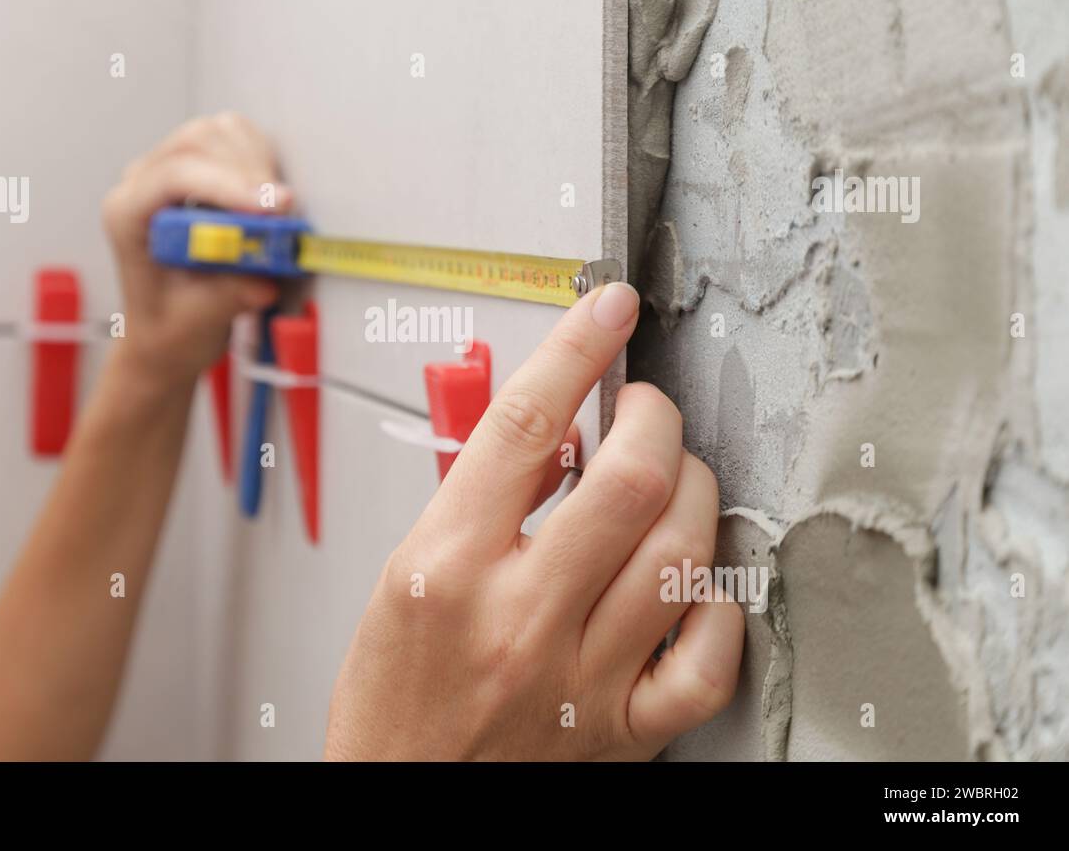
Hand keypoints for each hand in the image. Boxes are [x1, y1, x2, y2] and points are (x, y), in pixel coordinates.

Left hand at [101, 112, 292, 388]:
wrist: (168, 335)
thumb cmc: (172, 329)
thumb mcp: (198, 324)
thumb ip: (227, 297)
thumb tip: (262, 277)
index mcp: (128, 214)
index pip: (175, 175)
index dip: (228, 185)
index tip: (273, 208)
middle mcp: (143, 182)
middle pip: (199, 140)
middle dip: (249, 172)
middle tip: (284, 214)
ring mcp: (171, 169)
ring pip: (220, 131)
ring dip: (258, 162)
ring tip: (277, 209)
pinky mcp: (201, 169)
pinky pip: (236, 140)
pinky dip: (262, 158)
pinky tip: (270, 197)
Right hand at [325, 282, 743, 759]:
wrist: (400, 800)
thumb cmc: (392, 700)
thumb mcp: (402, 577)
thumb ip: (476, 501)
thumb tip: (552, 434)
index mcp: (447, 569)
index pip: (525, 425)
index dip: (576, 348)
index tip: (606, 311)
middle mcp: (518, 618)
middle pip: (628, 478)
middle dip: (654, 418)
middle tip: (645, 410)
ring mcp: (579, 677)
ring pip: (681, 552)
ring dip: (693, 490)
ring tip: (673, 479)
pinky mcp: (623, 729)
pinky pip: (707, 660)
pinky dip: (719, 605)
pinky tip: (696, 579)